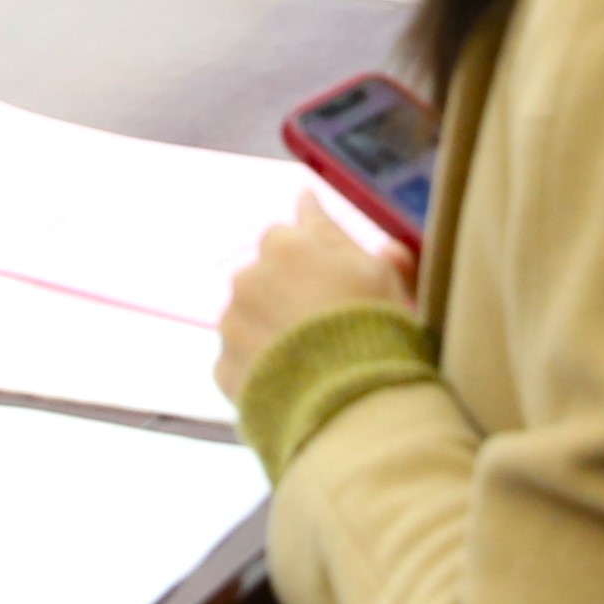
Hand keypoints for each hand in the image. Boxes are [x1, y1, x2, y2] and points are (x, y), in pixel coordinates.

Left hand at [211, 199, 414, 402]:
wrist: (351, 405)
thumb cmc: (376, 330)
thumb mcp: (380, 275)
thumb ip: (337, 233)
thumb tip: (308, 198)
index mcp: (286, 246)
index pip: (288, 235)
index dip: (311, 259)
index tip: (325, 279)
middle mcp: (248, 277)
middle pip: (264, 276)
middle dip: (286, 293)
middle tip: (324, 324)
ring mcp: (231, 325)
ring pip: (248, 318)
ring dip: (270, 330)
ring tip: (310, 361)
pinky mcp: (223, 368)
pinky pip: (240, 362)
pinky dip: (261, 370)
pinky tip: (292, 385)